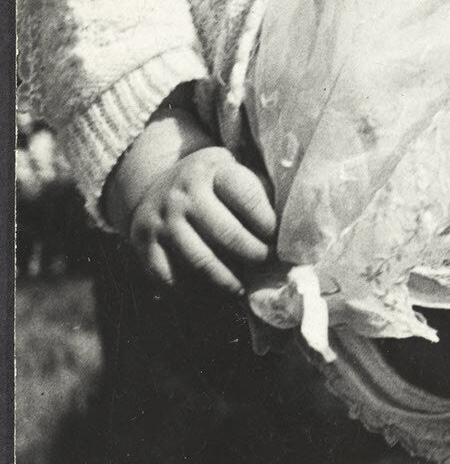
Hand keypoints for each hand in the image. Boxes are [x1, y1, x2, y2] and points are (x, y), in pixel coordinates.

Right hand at [125, 146, 277, 294]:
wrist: (158, 181)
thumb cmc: (213, 182)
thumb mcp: (234, 170)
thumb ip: (259, 190)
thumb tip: (293, 227)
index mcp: (213, 170)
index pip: (247, 196)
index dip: (267, 221)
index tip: (277, 236)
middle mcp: (184, 194)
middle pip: (227, 234)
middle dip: (253, 254)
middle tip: (265, 262)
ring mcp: (162, 220)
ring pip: (200, 261)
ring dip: (227, 280)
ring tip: (241, 286)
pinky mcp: (143, 244)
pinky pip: (169, 278)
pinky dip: (192, 292)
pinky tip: (210, 293)